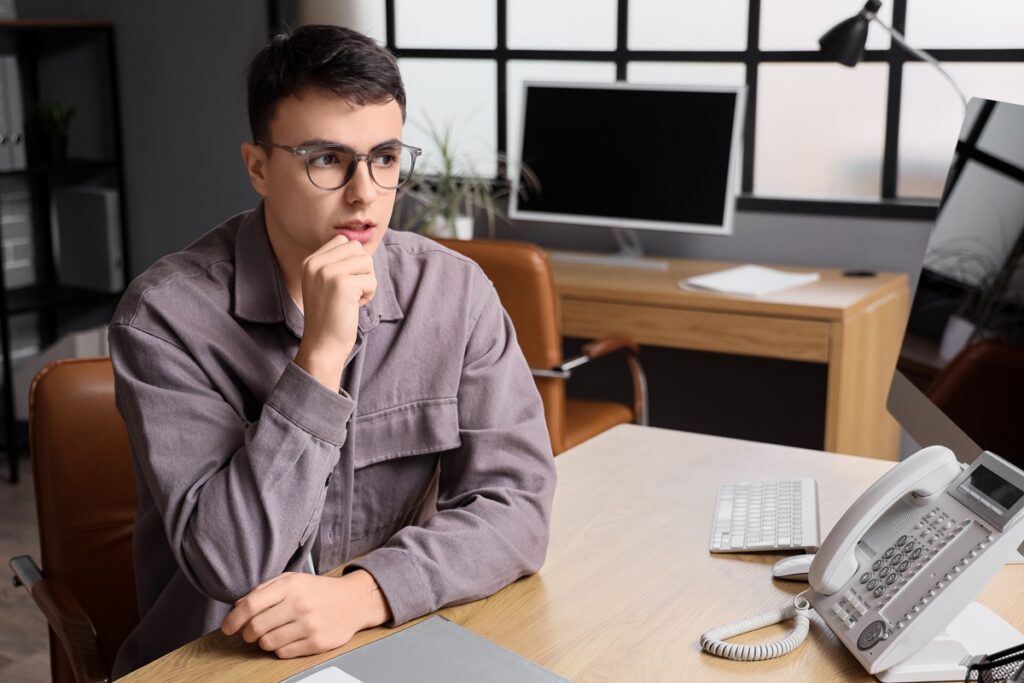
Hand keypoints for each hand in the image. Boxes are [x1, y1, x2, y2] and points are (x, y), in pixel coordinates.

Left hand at [221, 570, 390, 658]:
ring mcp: (309, 625)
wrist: (354, 601)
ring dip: (264, 642)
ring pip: (268, 643)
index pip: (251, 605)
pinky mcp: (317, 643)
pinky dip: (279, 649)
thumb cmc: (318, 590)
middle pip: (256, 627)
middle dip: (247, 633)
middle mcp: (300, 605)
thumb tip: (237, 607)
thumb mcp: (293, 580)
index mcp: (291, 586)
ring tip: (272, 634)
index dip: (233, 619)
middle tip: (250, 632)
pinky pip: (284, 653)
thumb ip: (264, 589)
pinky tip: (287, 639)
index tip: (227, 627)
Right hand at [294, 235, 376, 388]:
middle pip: (357, 248)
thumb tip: (362, 244)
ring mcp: (328, 272)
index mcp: (310, 261)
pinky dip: (369, 294)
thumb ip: (338, 263)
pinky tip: (354, 306)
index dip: (353, 261)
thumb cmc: (330, 316)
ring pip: (367, 261)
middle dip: (362, 269)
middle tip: (352, 291)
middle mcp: (316, 263)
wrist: (322, 345)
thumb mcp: (326, 283)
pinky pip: (371, 280)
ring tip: (353, 298)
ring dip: (367, 282)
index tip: (344, 284)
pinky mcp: (342, 284)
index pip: (343, 240)